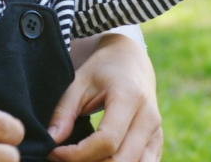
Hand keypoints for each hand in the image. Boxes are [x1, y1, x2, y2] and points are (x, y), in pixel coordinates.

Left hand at [47, 33, 162, 161]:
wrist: (131, 59)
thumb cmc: (102, 69)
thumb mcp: (79, 82)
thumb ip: (64, 112)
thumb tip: (52, 140)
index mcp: (129, 97)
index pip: (107, 140)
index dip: (78, 154)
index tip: (55, 152)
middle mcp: (149, 118)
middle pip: (120, 160)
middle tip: (63, 158)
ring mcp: (157, 132)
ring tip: (81, 159)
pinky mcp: (158, 143)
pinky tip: (98, 160)